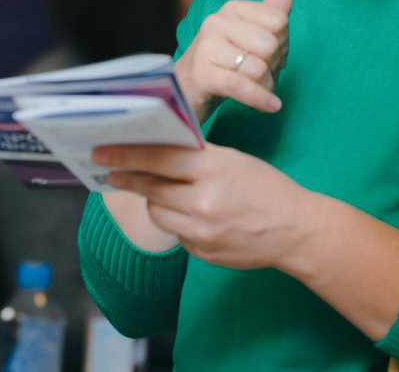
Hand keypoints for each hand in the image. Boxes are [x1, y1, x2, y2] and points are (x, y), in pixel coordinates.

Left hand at [98, 142, 308, 270]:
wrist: (297, 230)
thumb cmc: (264, 187)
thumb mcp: (231, 160)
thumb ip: (194, 155)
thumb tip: (153, 147)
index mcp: (212, 168)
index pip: (157, 157)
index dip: (125, 154)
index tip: (101, 152)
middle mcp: (204, 200)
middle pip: (150, 187)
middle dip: (127, 177)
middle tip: (108, 171)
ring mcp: (203, 229)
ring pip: (158, 212)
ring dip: (155, 200)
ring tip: (159, 192)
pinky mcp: (203, 251)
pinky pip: (176, 232)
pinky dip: (177, 221)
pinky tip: (191, 214)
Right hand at [174, 0, 291, 121]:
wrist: (186, 89)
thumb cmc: (225, 62)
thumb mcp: (251, 37)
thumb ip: (271, 12)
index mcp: (231, 8)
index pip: (278, 21)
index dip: (282, 43)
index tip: (268, 55)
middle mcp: (216, 21)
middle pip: (270, 44)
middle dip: (273, 66)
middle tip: (260, 74)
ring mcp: (206, 46)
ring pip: (258, 68)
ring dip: (265, 87)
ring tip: (256, 89)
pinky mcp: (201, 73)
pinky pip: (241, 85)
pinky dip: (260, 99)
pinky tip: (270, 106)